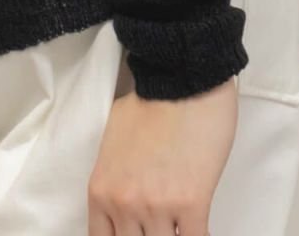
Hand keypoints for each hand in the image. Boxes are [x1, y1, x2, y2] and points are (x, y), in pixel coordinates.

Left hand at [86, 76, 237, 234]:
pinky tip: (198, 227)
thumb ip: (113, 174)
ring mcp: (158, 206)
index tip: (136, 231)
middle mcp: (125, 203)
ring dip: (172, 234)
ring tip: (178, 223)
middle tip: (160, 223)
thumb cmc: (151, 100)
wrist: (183, 79)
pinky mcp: (192, 204)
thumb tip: (123, 194)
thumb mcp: (112, 137)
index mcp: (101, 189)